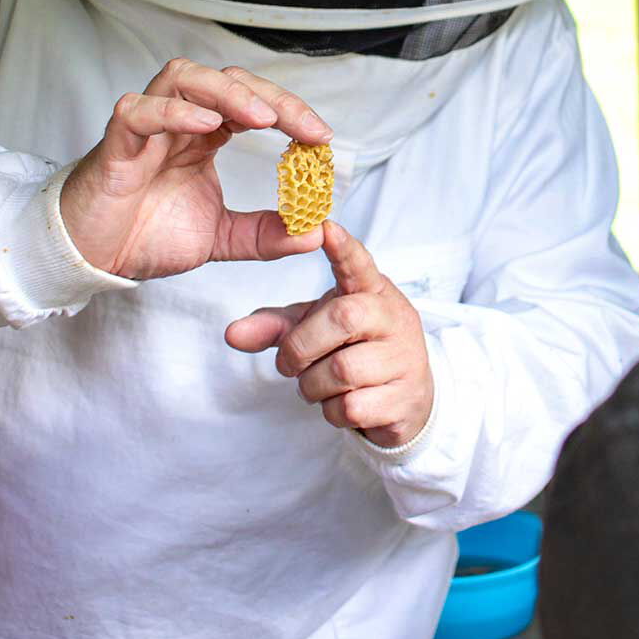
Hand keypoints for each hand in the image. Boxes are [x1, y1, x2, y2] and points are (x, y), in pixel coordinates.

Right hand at [60, 58, 332, 280]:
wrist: (91, 260)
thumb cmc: (146, 235)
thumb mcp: (222, 238)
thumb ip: (267, 234)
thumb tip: (314, 232)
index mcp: (205, 135)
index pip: (254, 103)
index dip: (291, 112)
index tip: (323, 139)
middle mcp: (179, 121)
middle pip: (228, 80)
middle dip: (273, 98)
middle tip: (306, 128)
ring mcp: (146, 127)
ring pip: (184, 77)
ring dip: (228, 92)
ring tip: (262, 118)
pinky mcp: (115, 145)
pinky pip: (138, 111)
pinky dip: (172, 111)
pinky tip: (206, 124)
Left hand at [225, 220, 434, 448]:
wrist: (406, 398)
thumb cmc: (356, 351)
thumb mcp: (318, 330)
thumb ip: (278, 326)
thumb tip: (232, 333)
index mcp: (372, 292)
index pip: (359, 263)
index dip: (343, 247)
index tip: (325, 227)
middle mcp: (393, 318)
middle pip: (343, 317)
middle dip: (301, 346)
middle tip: (289, 363)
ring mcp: (404, 357)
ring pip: (342, 370)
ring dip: (313, 385)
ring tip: (319, 384)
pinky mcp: (405, 397)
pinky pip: (352, 407)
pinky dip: (332, 411)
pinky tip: (341, 403)